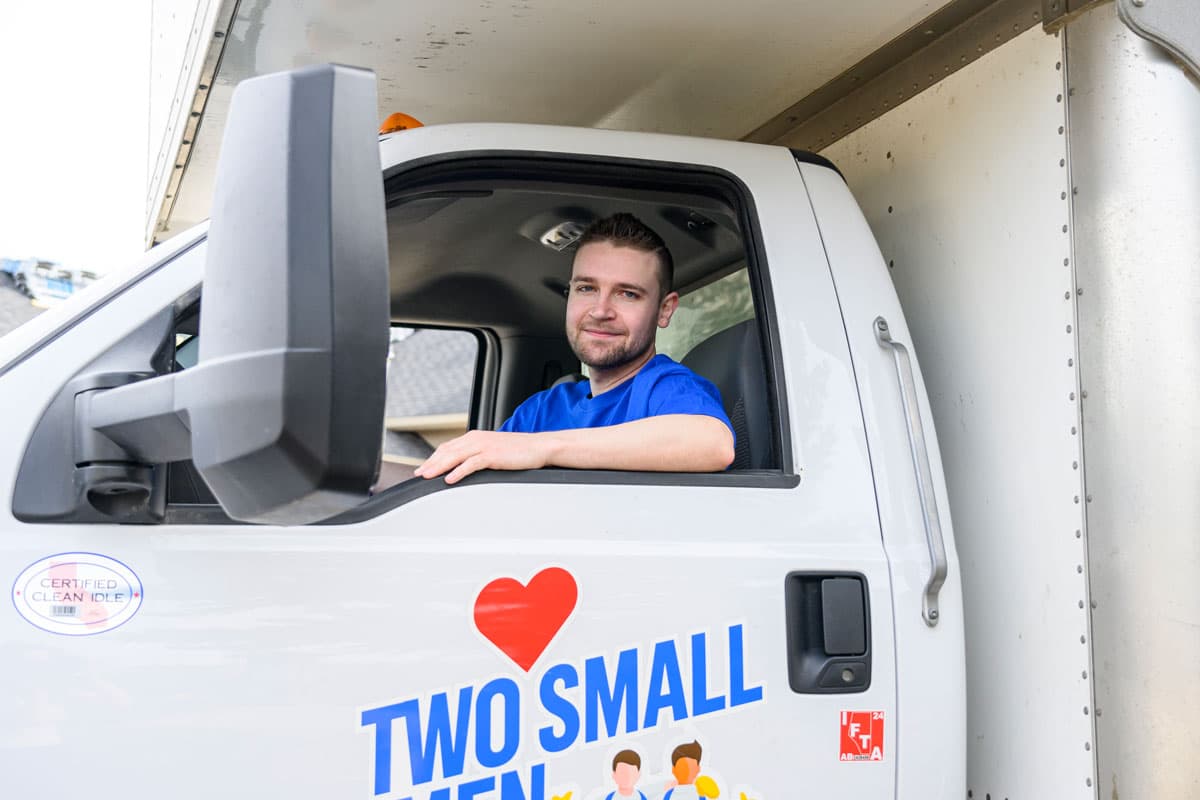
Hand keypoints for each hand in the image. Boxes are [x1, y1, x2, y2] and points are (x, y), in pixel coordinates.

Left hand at [414, 430, 548, 484]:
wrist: (538, 447)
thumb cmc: (518, 451)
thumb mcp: (493, 451)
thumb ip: (478, 455)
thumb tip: (464, 466)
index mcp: (475, 437)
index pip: (448, 447)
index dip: (433, 457)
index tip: (423, 468)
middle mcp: (476, 439)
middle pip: (447, 451)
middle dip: (431, 463)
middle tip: (418, 474)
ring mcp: (484, 446)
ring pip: (455, 456)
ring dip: (439, 466)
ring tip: (427, 476)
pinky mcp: (492, 455)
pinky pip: (471, 463)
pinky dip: (458, 471)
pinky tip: (449, 479)